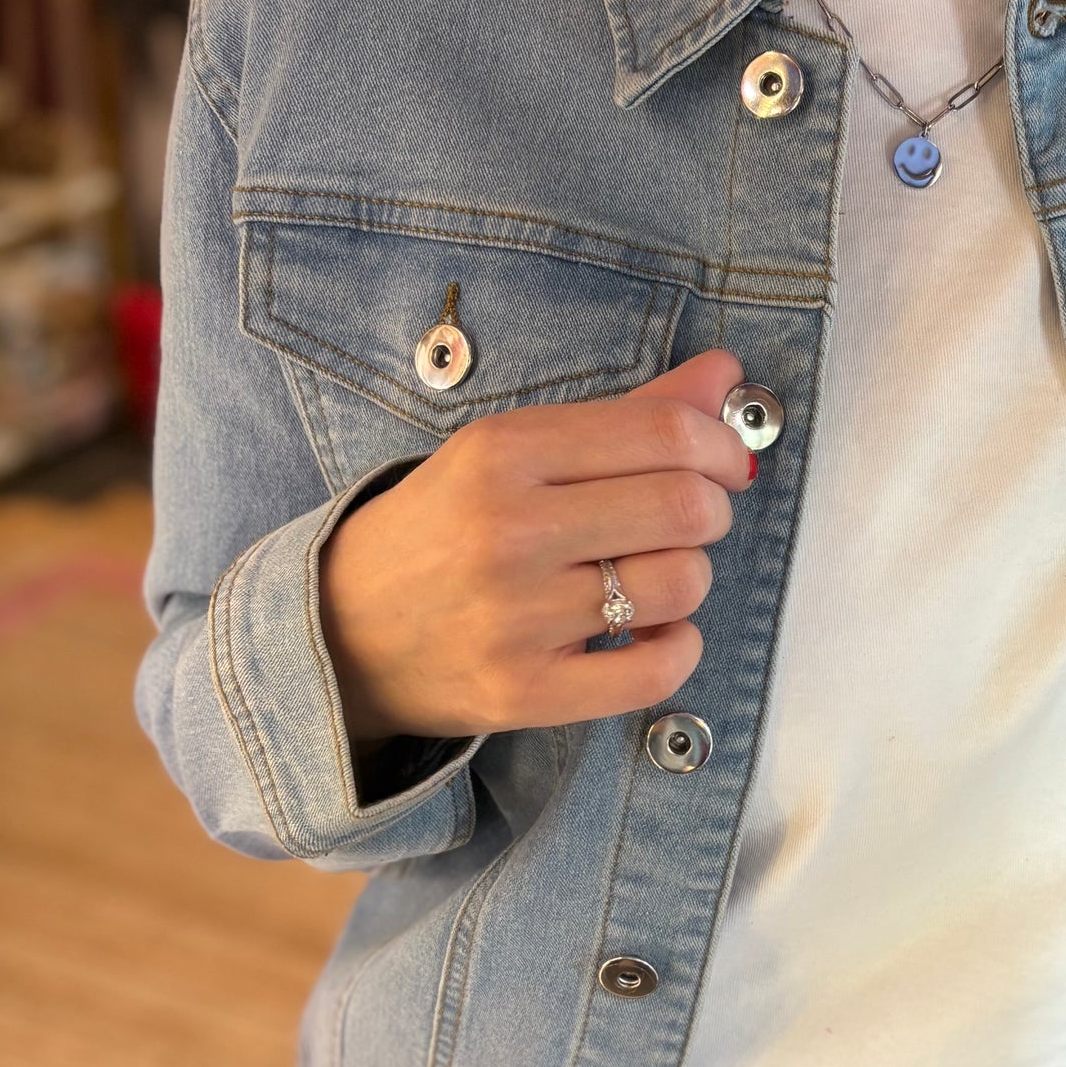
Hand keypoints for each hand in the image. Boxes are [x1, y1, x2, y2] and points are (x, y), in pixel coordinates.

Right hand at [318, 350, 753, 745]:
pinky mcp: (525, 691)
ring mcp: (516, 617)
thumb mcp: (511, 454)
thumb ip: (626, 415)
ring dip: (686, 579)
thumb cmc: (442, 533)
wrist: (339, 631)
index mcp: (504, 452)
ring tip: (648, 578)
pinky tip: (649, 634)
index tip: (726, 463)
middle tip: (686, 522)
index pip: (664, 434)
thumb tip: (726, 374)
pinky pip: (658, 670)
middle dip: (711, 511)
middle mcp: (508, 531)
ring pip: (680, 585)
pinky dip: (678, 648)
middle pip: (685, 508)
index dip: (721, 446)